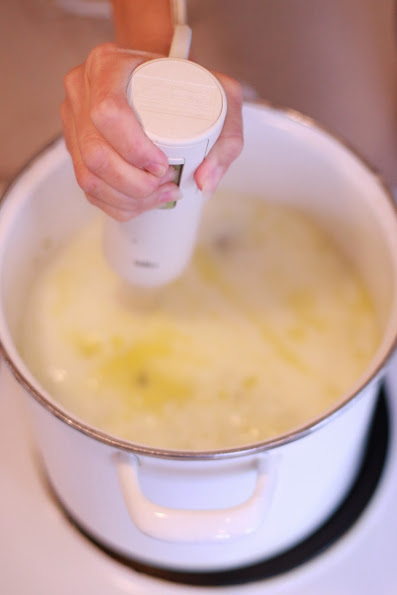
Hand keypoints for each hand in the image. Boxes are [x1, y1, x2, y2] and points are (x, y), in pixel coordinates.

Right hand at [61, 43, 242, 220]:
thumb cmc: (187, 81)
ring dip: (126, 199)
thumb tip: (203, 182)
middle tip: (164, 186)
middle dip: (133, 184)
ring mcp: (74, 119)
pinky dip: (116, 204)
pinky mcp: (75, 144)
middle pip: (95, 153)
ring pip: (87, 176)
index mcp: (108, 65)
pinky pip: (87, 187)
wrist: (159, 76)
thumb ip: (227, 139)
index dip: (134, 149)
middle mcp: (83, 89)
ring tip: (158, 196)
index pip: (108, 112)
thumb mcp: (221, 95)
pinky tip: (140, 203)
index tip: (162, 165)